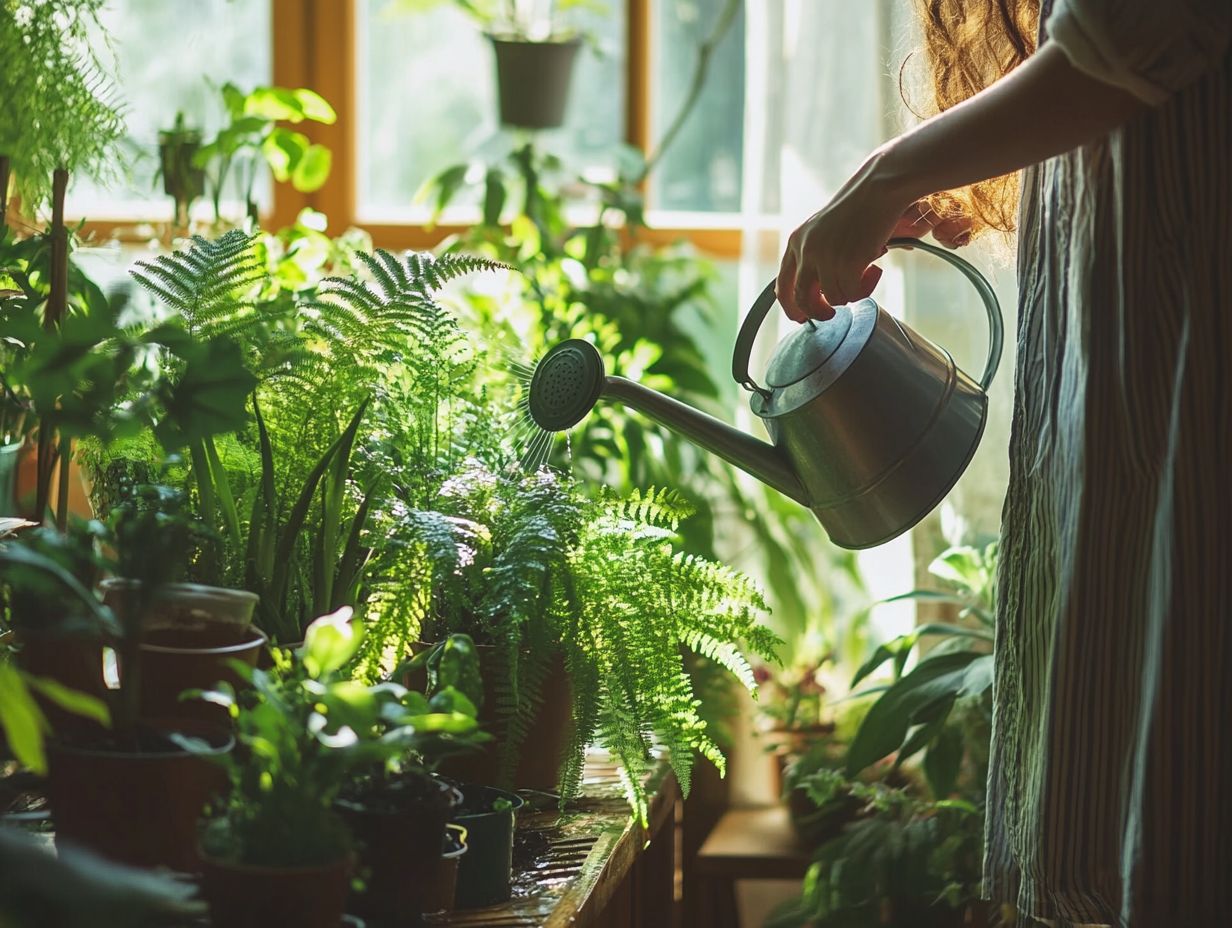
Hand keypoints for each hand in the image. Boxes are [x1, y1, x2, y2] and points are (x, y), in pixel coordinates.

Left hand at [776, 154, 971, 322]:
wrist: (878, 188)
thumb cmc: (857, 208)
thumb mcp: (824, 231)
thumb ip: (816, 257)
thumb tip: (819, 294)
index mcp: (796, 242)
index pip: (782, 285)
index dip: (790, 306)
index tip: (801, 317)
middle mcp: (805, 251)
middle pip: (802, 299)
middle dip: (818, 312)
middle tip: (831, 315)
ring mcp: (825, 258)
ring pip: (834, 299)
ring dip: (853, 293)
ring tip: (868, 274)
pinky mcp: (847, 263)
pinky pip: (853, 293)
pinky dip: (866, 287)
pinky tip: (876, 270)